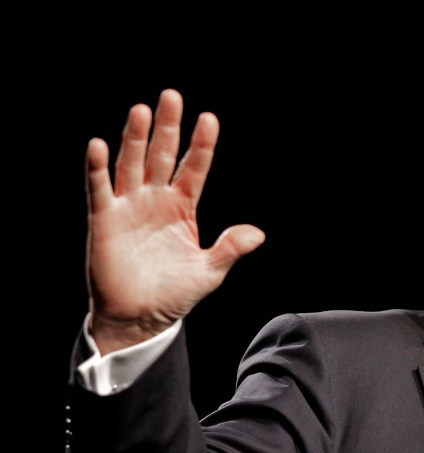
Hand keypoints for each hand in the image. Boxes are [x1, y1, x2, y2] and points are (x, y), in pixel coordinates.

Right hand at [84, 89, 264, 353]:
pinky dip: (98, 168)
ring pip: (132, 164)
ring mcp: (129, 207)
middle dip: (168, 127)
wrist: (140, 317)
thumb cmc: (174, 294)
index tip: (209, 119)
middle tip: (172, 96)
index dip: (202, 145)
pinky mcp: (104, 219)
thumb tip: (257, 234)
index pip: (194, 168)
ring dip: (136, 138)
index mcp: (183, 208)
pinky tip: (100, 145)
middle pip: (163, 155)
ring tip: (142, 111)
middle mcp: (156, 200)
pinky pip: (100, 189)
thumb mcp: (209, 272)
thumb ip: (230, 249)